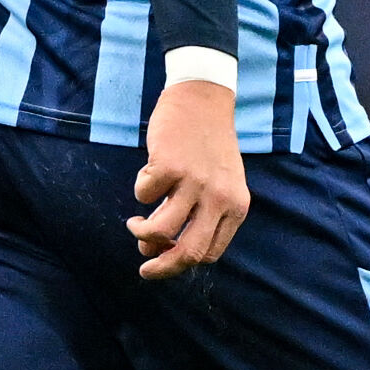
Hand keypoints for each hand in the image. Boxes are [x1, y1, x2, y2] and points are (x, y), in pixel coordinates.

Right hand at [127, 79, 247, 280]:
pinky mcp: (168, 165)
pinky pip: (144, 194)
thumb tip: (156, 249)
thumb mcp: (220, 183)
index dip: (183, 261)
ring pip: (160, 230)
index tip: (165, 258)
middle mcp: (219, 197)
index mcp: (236, 206)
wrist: (203, 98)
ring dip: (141, 233)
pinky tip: (149, 174)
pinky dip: (141, 189)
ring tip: (134, 224)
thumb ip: (198, 215)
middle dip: (162, 268)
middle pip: (189, 251)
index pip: (209, 252)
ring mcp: (194, 182)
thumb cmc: (209, 145)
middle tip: (145, 270)